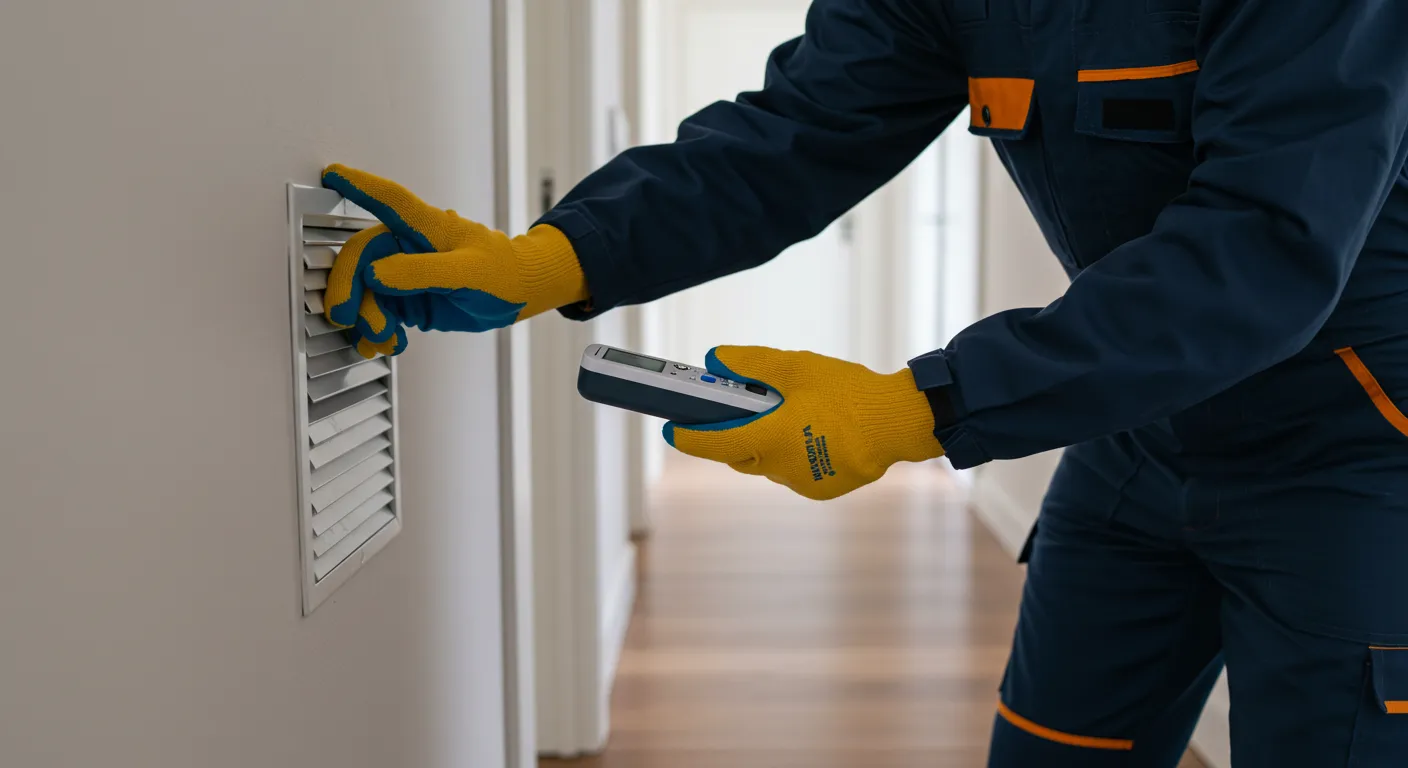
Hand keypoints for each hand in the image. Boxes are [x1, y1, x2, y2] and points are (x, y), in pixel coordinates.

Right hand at [320, 163, 589, 356]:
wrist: (519, 294)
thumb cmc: (503, 272)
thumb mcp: (468, 272)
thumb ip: (422, 271)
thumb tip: (376, 274)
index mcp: (426, 227)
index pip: (389, 200)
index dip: (359, 185)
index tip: (332, 173)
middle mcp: (409, 246)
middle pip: (361, 257)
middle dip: (347, 287)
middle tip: (344, 316)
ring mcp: (406, 273)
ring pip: (365, 289)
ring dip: (365, 317)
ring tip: (382, 338)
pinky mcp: (407, 298)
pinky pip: (378, 311)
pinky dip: (376, 330)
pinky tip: (385, 343)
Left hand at [664, 346, 943, 499]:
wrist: (900, 423)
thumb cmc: (850, 392)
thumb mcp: (797, 367)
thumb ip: (752, 364)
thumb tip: (714, 360)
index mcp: (771, 438)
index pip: (713, 442)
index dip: (687, 435)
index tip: (669, 426)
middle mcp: (781, 468)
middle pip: (739, 453)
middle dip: (732, 433)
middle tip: (733, 408)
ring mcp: (801, 482)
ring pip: (766, 463)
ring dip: (764, 442)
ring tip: (783, 414)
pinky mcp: (820, 489)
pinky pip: (791, 471)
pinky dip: (790, 453)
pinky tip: (808, 432)